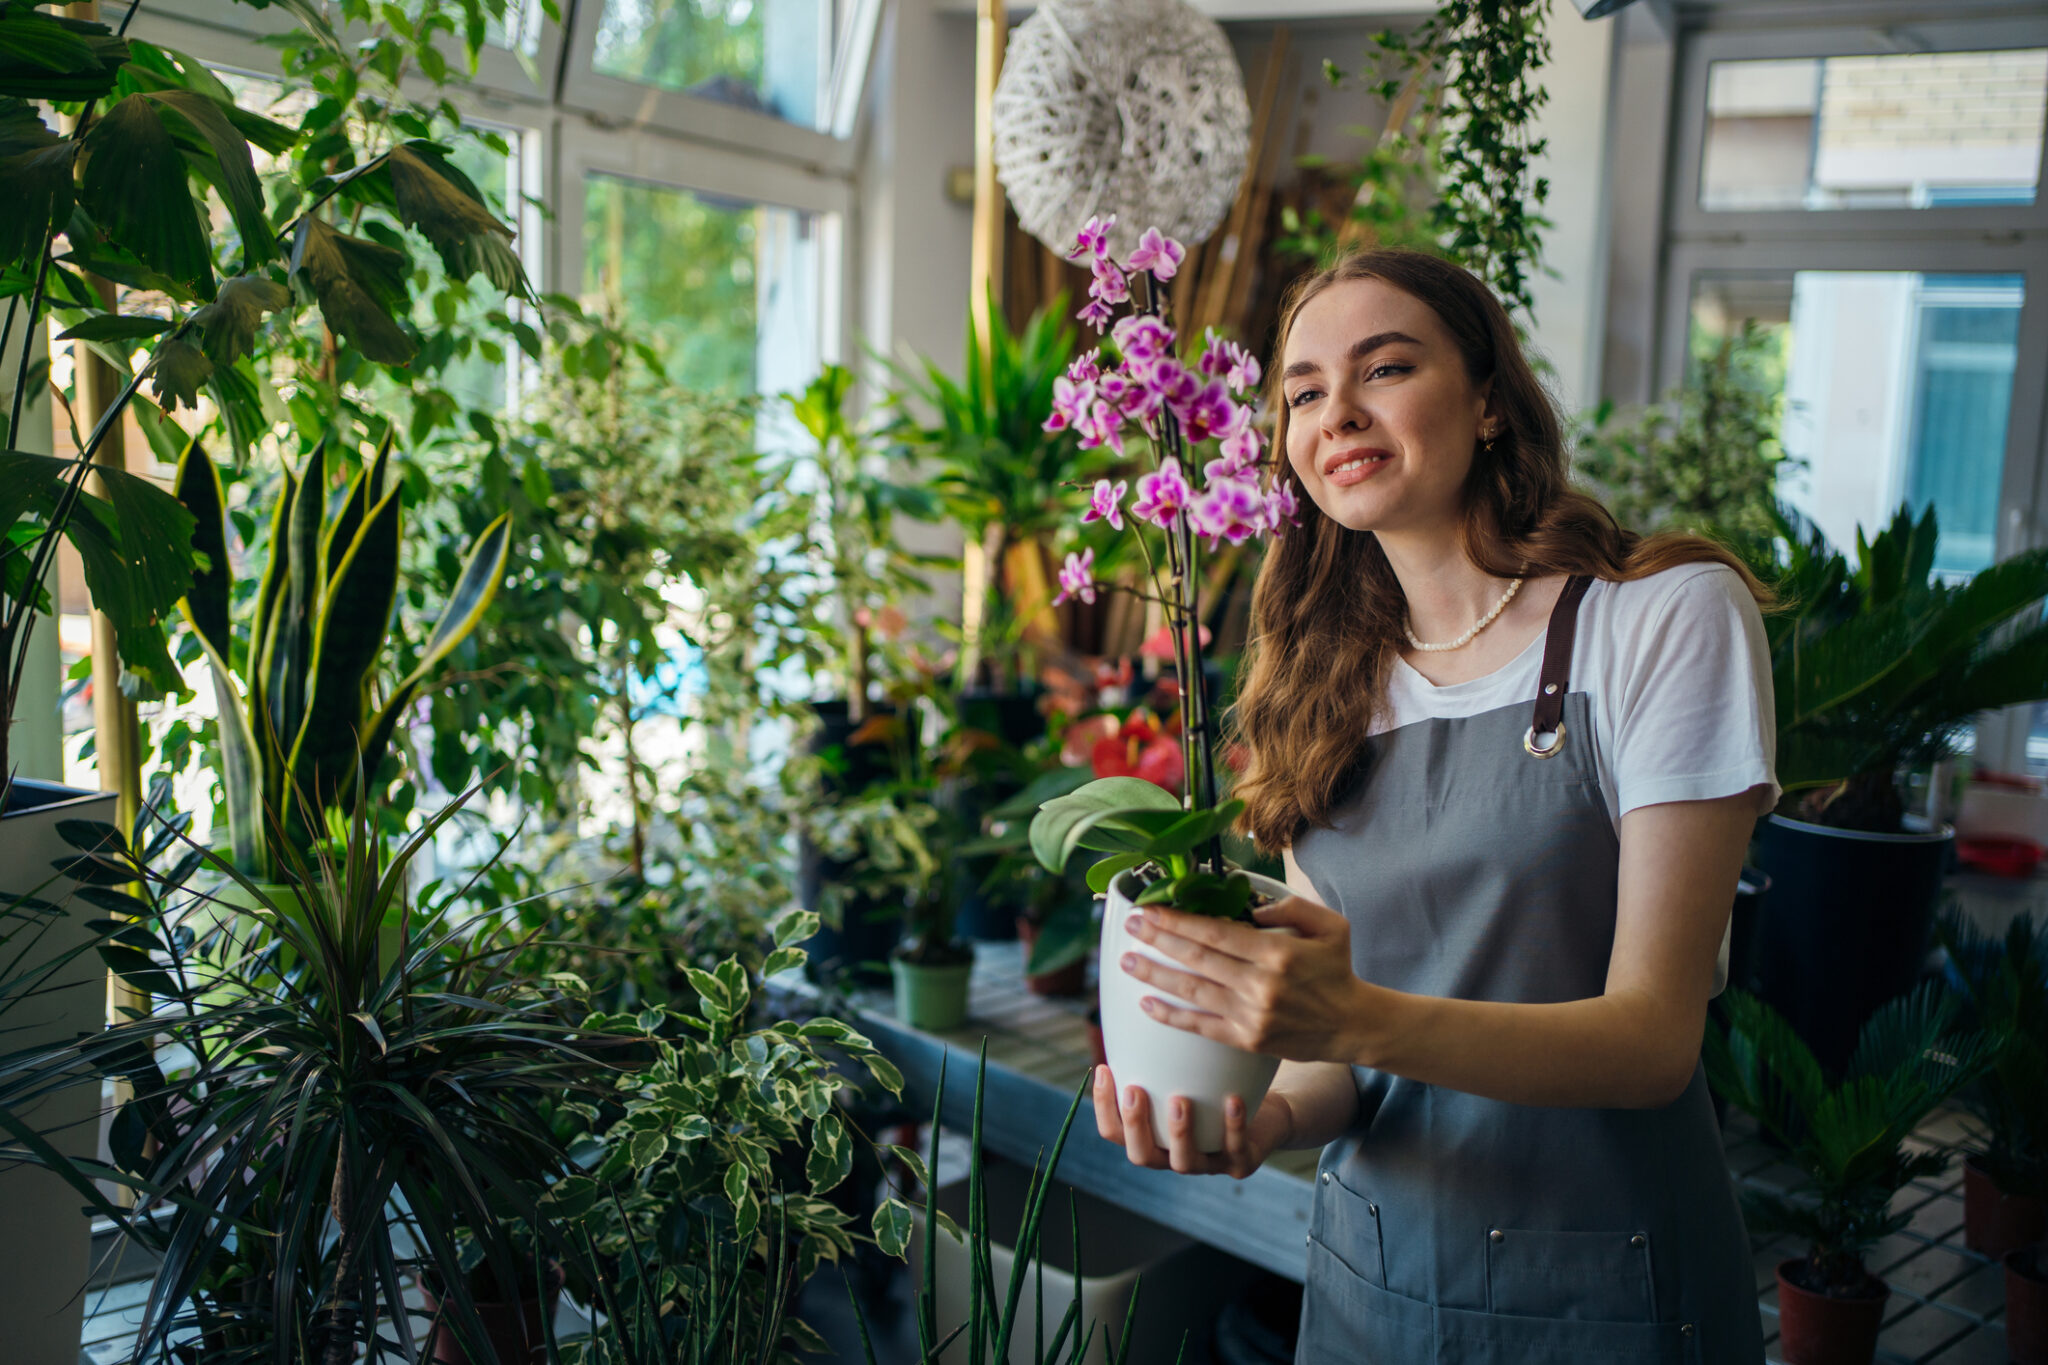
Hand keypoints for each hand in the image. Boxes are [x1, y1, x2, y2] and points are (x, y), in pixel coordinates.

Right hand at [1091, 1064, 1292, 1178]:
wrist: (1267, 1112)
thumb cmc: (1215, 1085)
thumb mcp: (1184, 1070)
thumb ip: (1157, 1055)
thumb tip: (1135, 998)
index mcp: (1152, 1136)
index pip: (1114, 1131)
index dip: (1103, 1105)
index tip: (1102, 1068)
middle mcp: (1173, 1154)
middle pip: (1141, 1155)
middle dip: (1135, 1125)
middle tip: (1134, 1091)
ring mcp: (1208, 1163)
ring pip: (1185, 1162)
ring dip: (1179, 1132)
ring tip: (1180, 1100)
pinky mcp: (1240, 1163)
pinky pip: (1235, 1149)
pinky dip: (1233, 1125)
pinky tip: (1232, 1099)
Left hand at [1120, 896, 1370, 1063]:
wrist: (1353, 1025)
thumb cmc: (1337, 970)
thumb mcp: (1331, 926)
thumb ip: (1292, 908)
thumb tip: (1252, 908)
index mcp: (1277, 953)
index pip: (1216, 933)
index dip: (1179, 921)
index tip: (1151, 909)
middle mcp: (1261, 985)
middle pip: (1197, 959)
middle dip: (1158, 940)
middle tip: (1131, 925)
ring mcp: (1252, 1016)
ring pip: (1193, 992)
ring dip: (1155, 975)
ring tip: (1126, 961)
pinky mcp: (1247, 1040)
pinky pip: (1201, 1027)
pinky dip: (1171, 1016)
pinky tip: (1146, 1003)